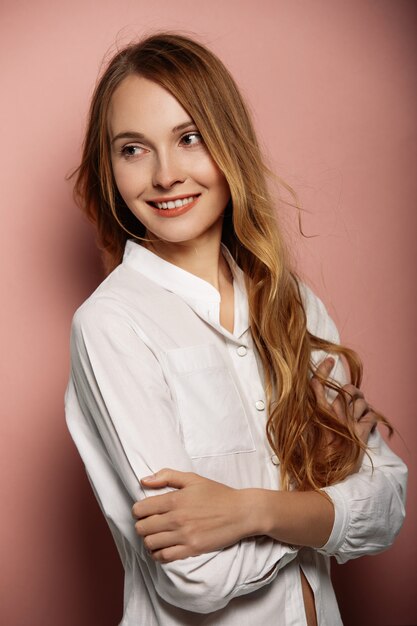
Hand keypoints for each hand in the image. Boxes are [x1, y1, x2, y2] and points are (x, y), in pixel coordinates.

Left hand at [132, 470, 248, 562]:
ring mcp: (184, 535)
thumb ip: (167, 476)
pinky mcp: (192, 549)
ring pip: (150, 544)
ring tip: (155, 536)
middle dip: (142, 526)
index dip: (138, 511)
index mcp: (175, 499)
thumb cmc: (217, 494)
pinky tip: (162, 548)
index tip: (144, 512)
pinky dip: (158, 554)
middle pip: (142, 528)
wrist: (241, 512)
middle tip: (149, 524)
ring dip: (149, 541)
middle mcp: (177, 518)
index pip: (140, 509)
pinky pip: (164, 557)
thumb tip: (144, 481)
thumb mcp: (193, 478)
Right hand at [311, 357, 376, 469]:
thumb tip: (314, 401)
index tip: (329, 360)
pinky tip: (366, 425)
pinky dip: (370, 419)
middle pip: (347, 391)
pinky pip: (371, 416)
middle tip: (352, 394)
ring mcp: (349, 422)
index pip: (318, 385)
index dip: (323, 370)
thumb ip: (310, 415)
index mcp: (318, 413)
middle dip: (352, 391)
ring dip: (362, 406)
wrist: (326, 475)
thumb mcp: (307, 432)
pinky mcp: (361, 432)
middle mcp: (334, 415)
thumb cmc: (314, 456)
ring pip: (362, 402)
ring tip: (359, 414)